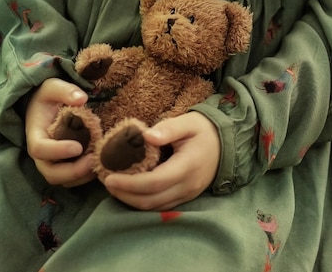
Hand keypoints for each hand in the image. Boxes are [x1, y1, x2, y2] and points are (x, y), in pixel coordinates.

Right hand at [25, 78, 96, 186]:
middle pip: (50, 173)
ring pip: (62, 180)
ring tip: (99, 162)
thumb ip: (65, 90)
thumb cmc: (47, 97)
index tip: (78, 147)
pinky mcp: (63, 165)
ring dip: (81, 176)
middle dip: (72, 171)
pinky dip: (85, 176)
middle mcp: (41, 154)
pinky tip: (100, 164)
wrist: (44, 106)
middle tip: (93, 160)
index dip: (57, 151)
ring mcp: (52, 162)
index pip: (39, 149)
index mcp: (35, 134)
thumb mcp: (52, 86)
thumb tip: (82, 99)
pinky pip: (72, 179)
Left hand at [102, 112, 220, 210]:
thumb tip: (146, 136)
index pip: (154, 182)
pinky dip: (141, 202)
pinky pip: (160, 206)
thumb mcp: (188, 122)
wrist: (226, 144)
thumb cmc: (204, 130)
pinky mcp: (184, 198)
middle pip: (151, 200)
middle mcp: (187, 186)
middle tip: (105, 181)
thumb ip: (168, 128)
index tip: (109, 177)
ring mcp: (187, 195)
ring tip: (113, 186)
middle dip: (124, 194)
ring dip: (131, 200)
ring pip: (154, 208)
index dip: (130, 183)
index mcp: (188, 166)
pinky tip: (129, 191)